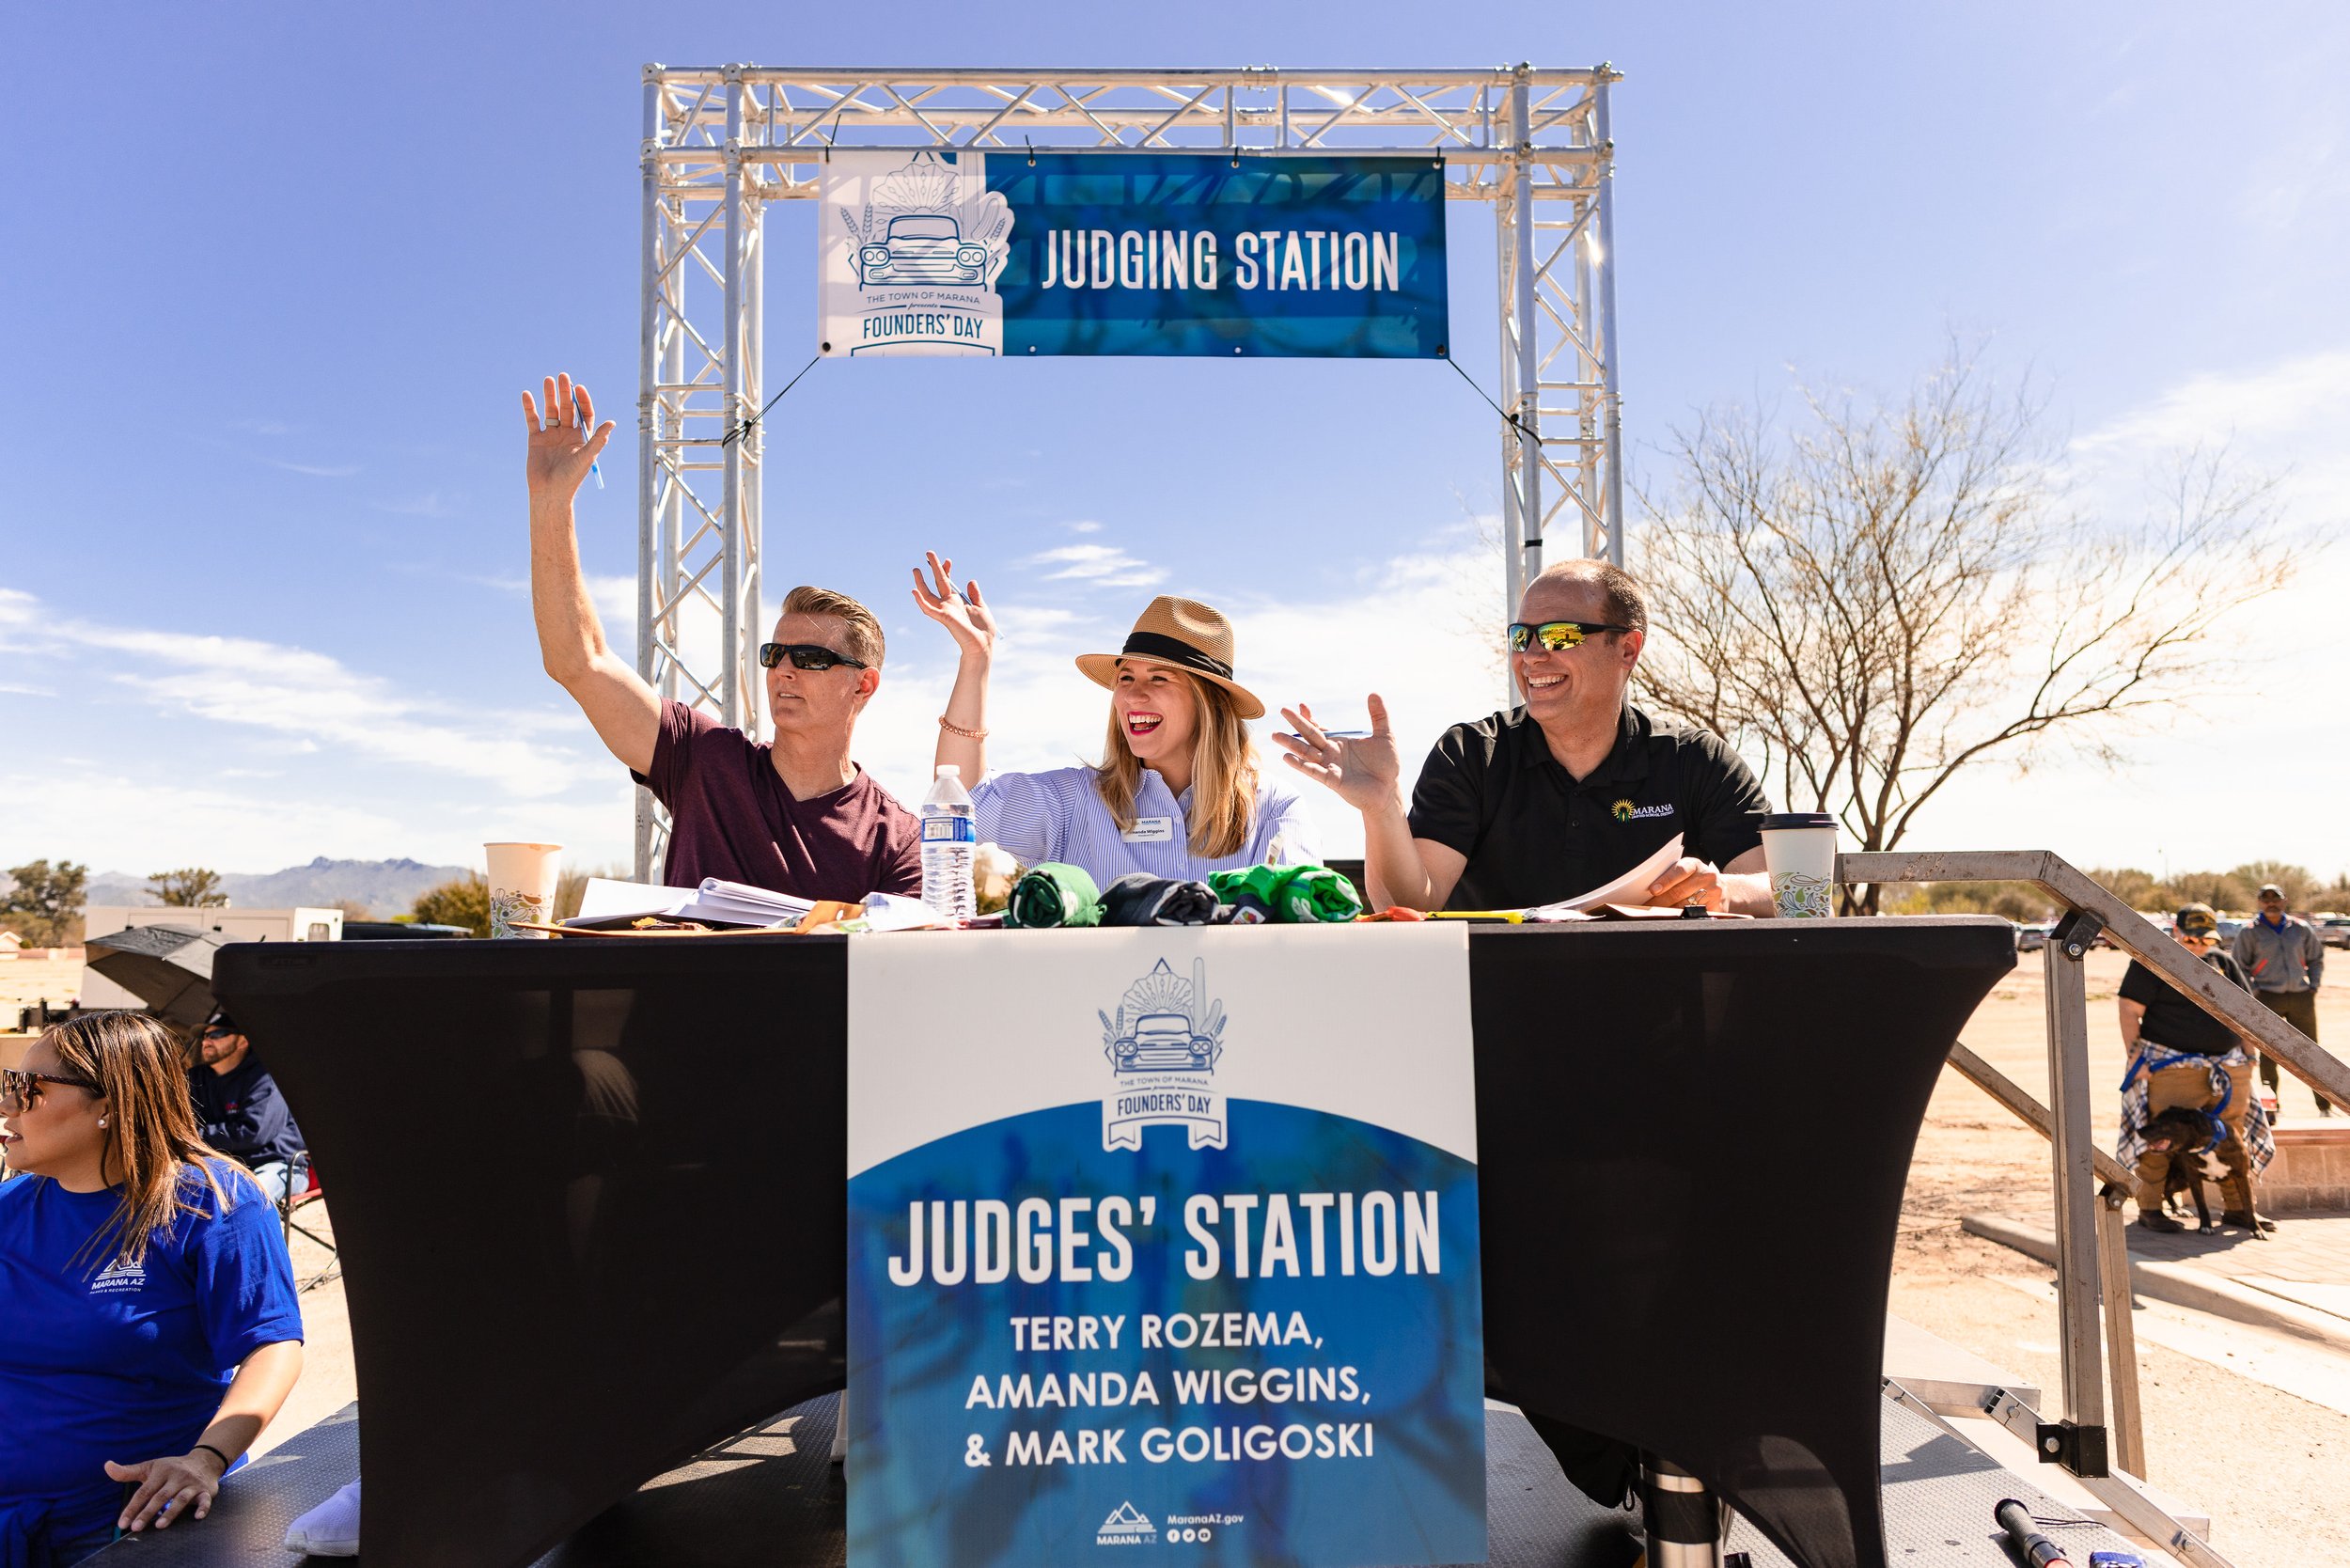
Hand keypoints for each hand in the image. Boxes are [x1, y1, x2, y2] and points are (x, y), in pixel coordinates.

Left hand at [106, 1449, 225, 1531]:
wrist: (204, 1460)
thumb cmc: (171, 1468)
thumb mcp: (150, 1467)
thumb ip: (128, 1471)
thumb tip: (106, 1466)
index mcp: (162, 1471)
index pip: (144, 1491)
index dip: (133, 1507)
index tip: (122, 1523)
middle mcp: (177, 1477)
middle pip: (161, 1496)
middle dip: (148, 1512)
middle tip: (136, 1528)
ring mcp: (192, 1484)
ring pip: (181, 1499)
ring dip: (171, 1512)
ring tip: (159, 1525)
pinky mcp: (206, 1491)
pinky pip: (205, 1500)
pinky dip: (203, 1508)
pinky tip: (197, 1517)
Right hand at [522, 372, 615, 508]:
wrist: (549, 493)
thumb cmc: (571, 478)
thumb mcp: (586, 457)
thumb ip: (598, 439)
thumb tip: (612, 422)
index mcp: (582, 437)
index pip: (584, 413)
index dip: (582, 400)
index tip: (578, 388)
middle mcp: (567, 434)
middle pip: (567, 409)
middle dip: (565, 393)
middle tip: (563, 376)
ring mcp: (551, 435)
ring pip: (550, 411)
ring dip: (549, 396)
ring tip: (547, 379)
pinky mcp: (536, 439)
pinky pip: (532, 420)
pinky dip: (529, 408)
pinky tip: (527, 395)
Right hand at [910, 550, 997, 658]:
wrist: (983, 645)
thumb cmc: (983, 630)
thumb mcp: (981, 607)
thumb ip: (975, 595)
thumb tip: (971, 580)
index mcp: (956, 601)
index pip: (948, 582)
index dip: (947, 570)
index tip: (948, 560)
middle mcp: (948, 605)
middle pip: (938, 583)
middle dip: (933, 568)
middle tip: (928, 552)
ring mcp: (945, 611)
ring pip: (928, 595)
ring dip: (921, 582)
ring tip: (915, 569)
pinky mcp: (944, 618)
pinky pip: (929, 609)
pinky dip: (921, 601)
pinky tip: (914, 591)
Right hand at [1274, 695, 1401, 814]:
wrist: (1389, 790)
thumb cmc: (1386, 765)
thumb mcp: (1385, 735)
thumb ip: (1379, 716)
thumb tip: (1373, 693)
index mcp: (1340, 743)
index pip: (1320, 728)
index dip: (1310, 717)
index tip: (1302, 705)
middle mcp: (1331, 754)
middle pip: (1309, 736)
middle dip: (1297, 723)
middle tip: (1282, 710)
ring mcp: (1330, 767)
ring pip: (1306, 753)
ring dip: (1291, 744)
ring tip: (1275, 735)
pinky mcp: (1332, 780)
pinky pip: (1313, 771)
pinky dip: (1300, 765)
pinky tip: (1287, 757)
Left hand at [1645, 856, 1726, 911]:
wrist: (1725, 890)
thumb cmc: (1696, 880)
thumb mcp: (1686, 873)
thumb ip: (1671, 877)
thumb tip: (1648, 891)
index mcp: (1695, 865)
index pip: (1680, 871)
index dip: (1665, 880)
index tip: (1653, 890)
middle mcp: (1706, 877)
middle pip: (1679, 891)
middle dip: (1659, 901)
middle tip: (1644, 908)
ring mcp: (1713, 893)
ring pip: (1684, 906)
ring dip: (1667, 911)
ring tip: (1653, 914)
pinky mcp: (1716, 908)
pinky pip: (1694, 915)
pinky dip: (1680, 918)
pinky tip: (1671, 919)